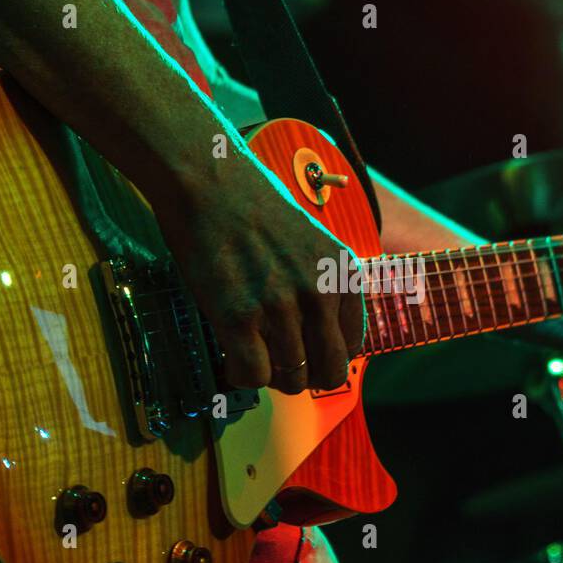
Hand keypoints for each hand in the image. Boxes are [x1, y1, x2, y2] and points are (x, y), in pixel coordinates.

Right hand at [157, 141, 364, 394]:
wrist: (210, 183)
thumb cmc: (254, 210)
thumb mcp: (313, 244)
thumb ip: (324, 288)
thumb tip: (320, 340)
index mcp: (344, 274)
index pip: (352, 347)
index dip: (324, 356)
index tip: (303, 351)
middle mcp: (319, 293)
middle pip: (329, 372)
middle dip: (306, 378)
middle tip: (281, 366)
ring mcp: (280, 306)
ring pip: (291, 379)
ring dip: (269, 374)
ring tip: (250, 351)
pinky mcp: (240, 316)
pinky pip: (253, 375)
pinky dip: (242, 375)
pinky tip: (232, 356)